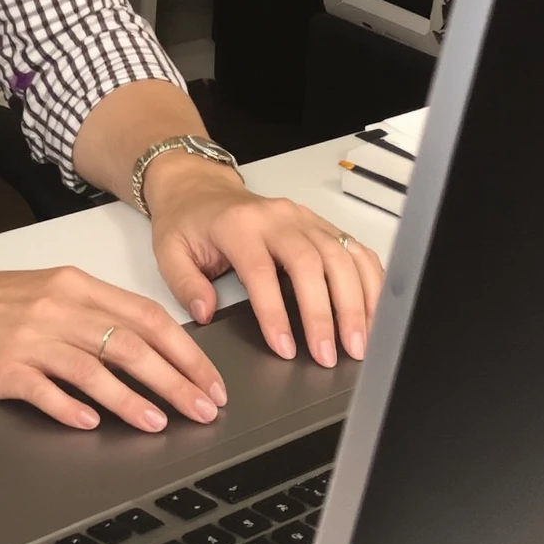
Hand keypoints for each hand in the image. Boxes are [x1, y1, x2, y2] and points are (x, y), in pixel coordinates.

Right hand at [0, 254, 227, 433]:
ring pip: (94, 368)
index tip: (210, 381)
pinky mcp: (1, 366)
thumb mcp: (44, 292)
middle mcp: (57, 307)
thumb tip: (147, 350)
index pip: (146, 317)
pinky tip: (90, 425)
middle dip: (176, 380)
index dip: (186, 352)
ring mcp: (29, 337)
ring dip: (132, 399)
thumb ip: (92, 315)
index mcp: (74, 286)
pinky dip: (70, 408)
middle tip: (204, 409)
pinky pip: (44, 390)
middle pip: (131, 344)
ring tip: (160, 423)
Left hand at [143, 160, 383, 366]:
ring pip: (341, 256)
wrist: (200, 188)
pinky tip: (375, 309)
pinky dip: (370, 279)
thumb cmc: (188, 221)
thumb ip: (184, 284)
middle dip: (326, 314)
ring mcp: (303, 218)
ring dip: (356, 301)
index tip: (286, 349)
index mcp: (238, 226)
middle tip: (332, 356)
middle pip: (312, 264)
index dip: (276, 313)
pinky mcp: (320, 223)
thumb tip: (206, 312)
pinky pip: (354, 247)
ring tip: (359, 343)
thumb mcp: (169, 251)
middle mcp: (277, 218)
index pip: (262, 272)